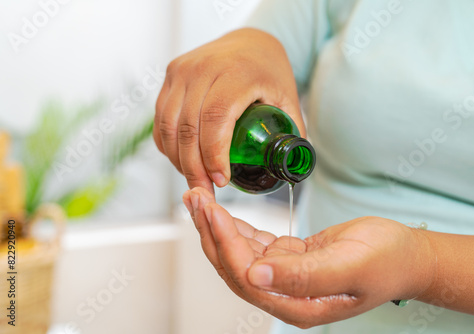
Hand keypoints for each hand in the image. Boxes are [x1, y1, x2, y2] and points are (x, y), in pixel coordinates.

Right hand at [154, 28, 303, 192]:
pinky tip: (184, 159)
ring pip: (169, 126)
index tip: (222, 180)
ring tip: (196, 179)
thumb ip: (292, 132)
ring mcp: (183, 70)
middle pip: (188, 127)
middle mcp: (204, 67)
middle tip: (207, 190)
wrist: (249, 42)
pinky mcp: (170, 75)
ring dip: (179, 160)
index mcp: (237, 72)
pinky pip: (161, 119)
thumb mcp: (288, 98)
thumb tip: (289, 170)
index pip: (216, 118)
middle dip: (194, 167)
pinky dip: (168, 145)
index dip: (214, 155)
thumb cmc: (269, 71)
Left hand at [184, 187, 435, 328]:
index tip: (211, 210)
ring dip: (217, 226)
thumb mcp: (349, 266)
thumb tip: (255, 277)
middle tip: (194, 197)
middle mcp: (286, 294)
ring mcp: (286, 276)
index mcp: (298, 304)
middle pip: (234, 266)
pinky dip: (236, 225)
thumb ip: (303, 276)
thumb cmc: (386, 261)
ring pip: (239, 253)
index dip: (224, 244)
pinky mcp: (290, 258)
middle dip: (211, 232)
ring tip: (199, 198)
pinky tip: (222, 210)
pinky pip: (254, 243)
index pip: (246, 276)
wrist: (406, 255)